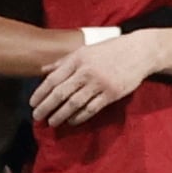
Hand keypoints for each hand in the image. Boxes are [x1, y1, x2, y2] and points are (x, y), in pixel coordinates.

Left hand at [32, 32, 164, 126]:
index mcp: (78, 59)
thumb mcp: (85, 50)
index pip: (53, 79)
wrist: (139, 52)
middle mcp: (86, 71)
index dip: (40, 93)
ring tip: (52, 122)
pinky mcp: (111, 94)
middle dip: (46, 107)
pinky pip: (91, 109)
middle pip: (61, 93)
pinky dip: (79, 117)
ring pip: (74, 104)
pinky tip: (71, 121)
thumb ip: (63, 62)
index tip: (32, 103)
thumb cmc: (110, 50)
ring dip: (60, 115)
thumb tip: (43, 71)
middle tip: (37, 117)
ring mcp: (99, 83)